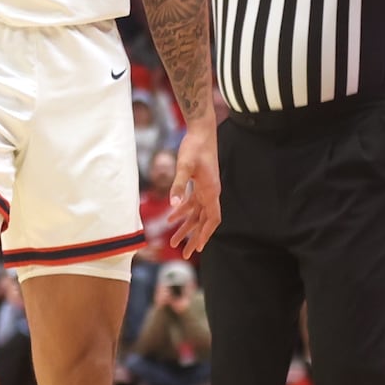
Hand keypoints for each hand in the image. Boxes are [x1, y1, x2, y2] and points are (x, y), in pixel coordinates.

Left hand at [167, 127, 221, 259]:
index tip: (198, 248)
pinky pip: (192, 202)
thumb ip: (179, 186)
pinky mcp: (199, 183)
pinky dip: (182, 211)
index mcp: (211, 191)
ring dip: (186, 227)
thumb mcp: (185, 166)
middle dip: (194, 237)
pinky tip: (171, 218)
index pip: (212, 219)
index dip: (206, 234)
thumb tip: (173, 206)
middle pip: (204, 221)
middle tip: (184, 253)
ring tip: (173, 241)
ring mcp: (206, 188)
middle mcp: (211, 192)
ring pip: (197, 214)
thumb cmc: (195, 147)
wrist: (201, 131)